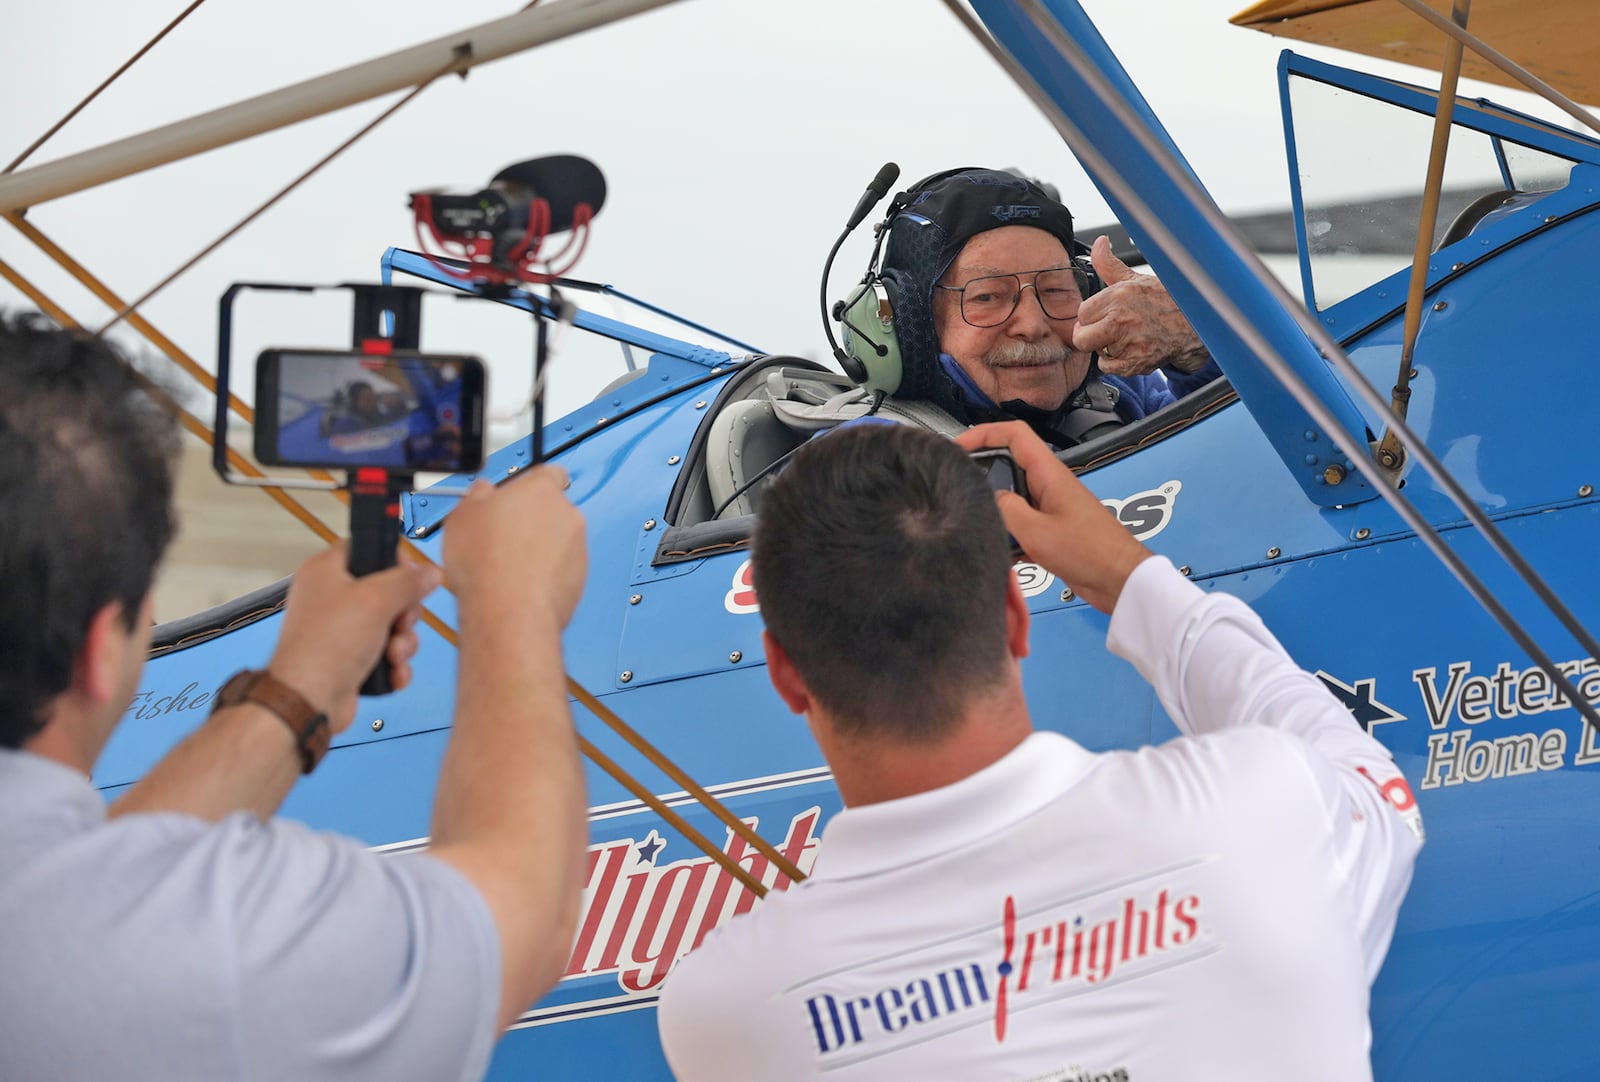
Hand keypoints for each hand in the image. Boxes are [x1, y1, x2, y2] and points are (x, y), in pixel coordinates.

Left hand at [268, 545, 441, 733]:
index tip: (407, 576)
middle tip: (400, 622)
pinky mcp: (350, 656)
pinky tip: (391, 670)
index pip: (367, 547)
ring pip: (391, 624)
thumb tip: (428, 572)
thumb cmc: (323, 648)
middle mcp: (331, 597)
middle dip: (404, 612)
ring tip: (392, 653)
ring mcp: (341, 629)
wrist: (309, 700)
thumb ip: (408, 582)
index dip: (392, 560)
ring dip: (402, 642)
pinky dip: (393, 663)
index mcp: (326, 571)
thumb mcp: (376, 601)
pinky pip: (386, 651)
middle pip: (387, 590)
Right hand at [444, 471, 587, 628]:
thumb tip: (482, 492)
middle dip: (532, 520)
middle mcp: (567, 514)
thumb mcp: (462, 516)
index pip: (548, 473)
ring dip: (540, 549)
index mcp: (541, 489)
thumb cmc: (486, 564)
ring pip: (559, 541)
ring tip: (508, 566)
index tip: (518, 496)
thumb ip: (479, 496)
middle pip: (553, 509)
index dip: (531, 485)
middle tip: (504, 536)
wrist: (508, 611)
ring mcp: (577, 547)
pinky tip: (521, 585)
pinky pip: (562, 568)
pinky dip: (547, 574)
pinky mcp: (580, 578)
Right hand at [954, 422, 1150, 613]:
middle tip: (960, 485)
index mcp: (1049, 473)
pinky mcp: (1054, 529)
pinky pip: (1023, 523)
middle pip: (1009, 464)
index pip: (1014, 434)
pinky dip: (1011, 535)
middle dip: (984, 473)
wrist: (1119, 580)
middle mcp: (1050, 484)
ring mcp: (1052, 506)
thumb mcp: (1036, 531)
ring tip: (979, 522)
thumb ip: (1006, 510)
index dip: (984, 432)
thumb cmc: (1091, 552)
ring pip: (1014, 497)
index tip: (959, 446)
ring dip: (997, 509)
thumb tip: (988, 499)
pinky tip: (1004, 552)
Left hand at [1072, 235, 1209, 376]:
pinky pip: (1109, 368)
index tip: (1099, 315)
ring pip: (1096, 353)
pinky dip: (1116, 362)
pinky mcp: (1135, 364)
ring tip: (1124, 337)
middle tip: (1101, 331)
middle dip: (1088, 335)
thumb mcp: (1136, 278)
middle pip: (1081, 338)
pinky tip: (1129, 349)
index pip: (1082, 312)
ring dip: (1105, 348)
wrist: (1195, 324)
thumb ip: (1109, 264)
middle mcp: (1122, 320)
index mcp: (1119, 297)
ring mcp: (1129, 344)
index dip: (1089, 315)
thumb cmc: (1165, 300)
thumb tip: (1099, 243)